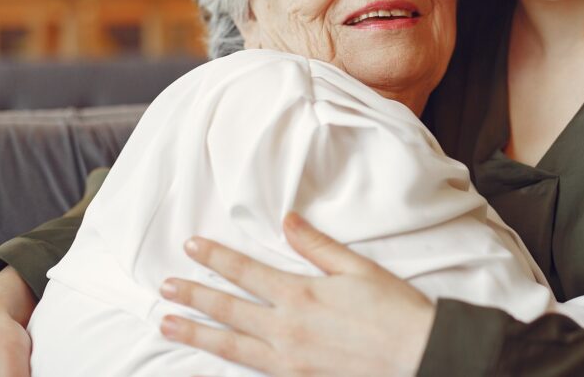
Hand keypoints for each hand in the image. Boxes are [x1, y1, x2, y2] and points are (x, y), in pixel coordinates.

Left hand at [159, 213, 434, 375]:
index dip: (216, 258)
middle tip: (165, 286)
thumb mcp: (357, 268)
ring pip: (230, 344)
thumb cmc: (395, 311)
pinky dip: (225, 362)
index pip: (246, 271)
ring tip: (167, 325)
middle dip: (193, 296)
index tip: (191, 246)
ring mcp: (288, 360)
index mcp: (301, 293)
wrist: (418, 357)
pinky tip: (212, 358)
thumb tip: (287, 221)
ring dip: (196, 333)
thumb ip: (317, 246)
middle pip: (228, 309)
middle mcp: (286, 328)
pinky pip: (250, 370)